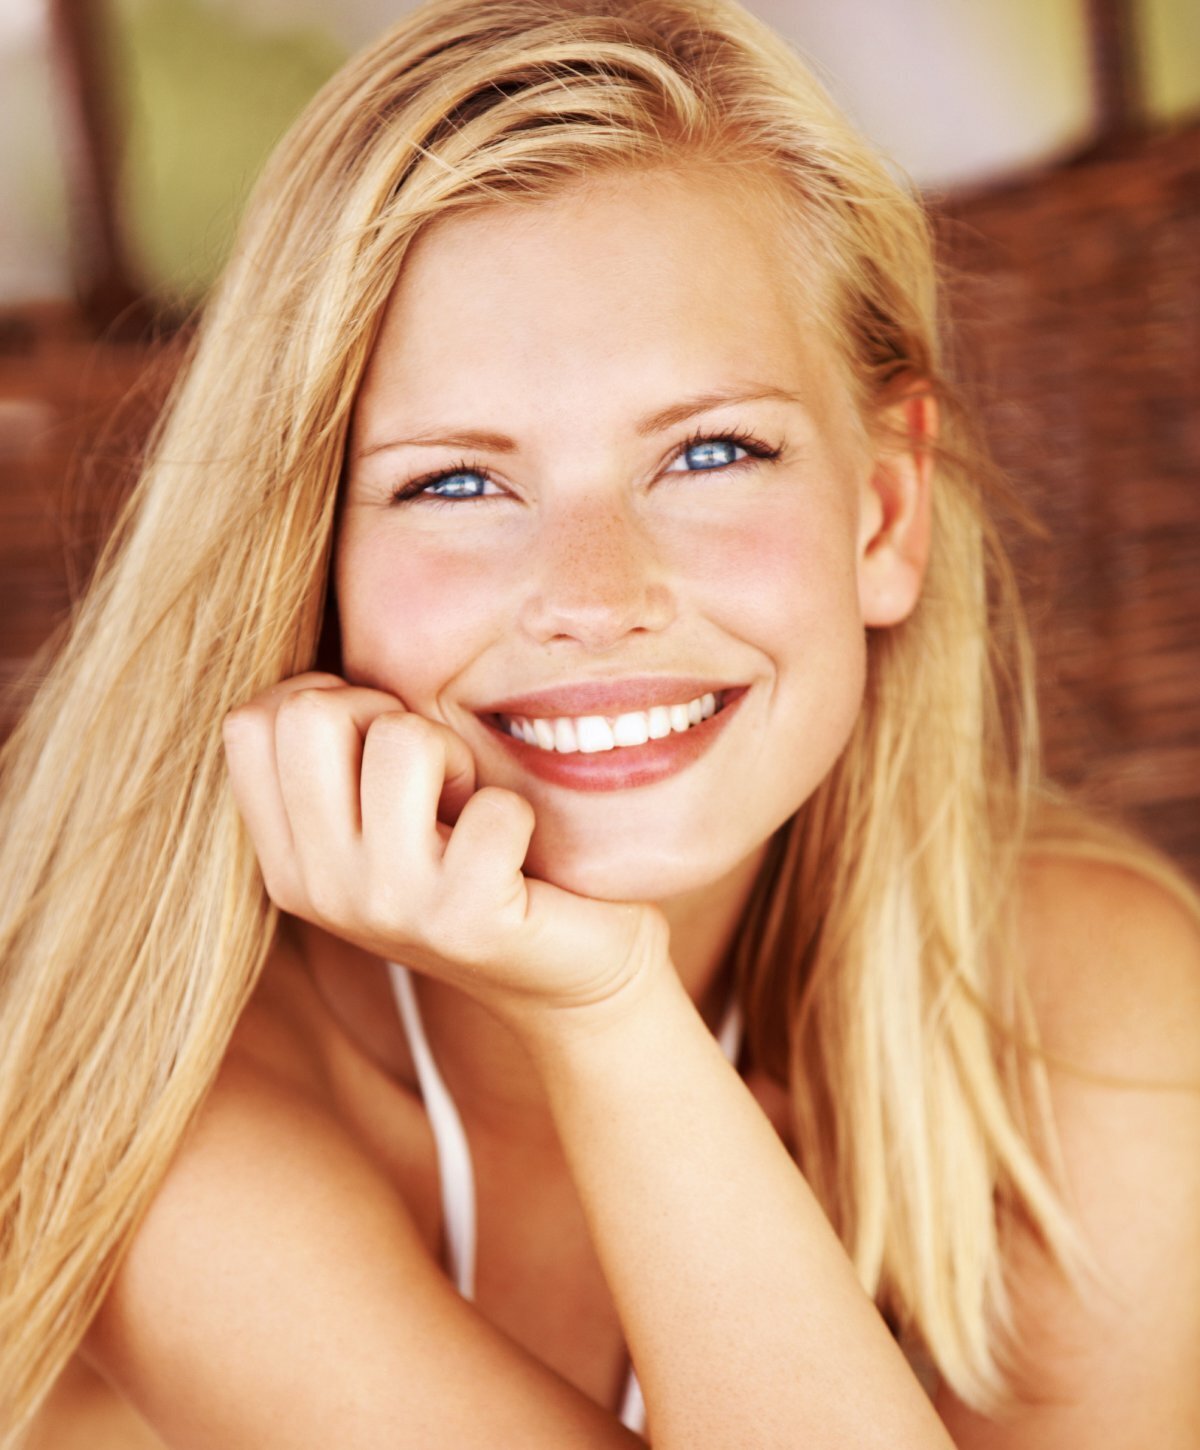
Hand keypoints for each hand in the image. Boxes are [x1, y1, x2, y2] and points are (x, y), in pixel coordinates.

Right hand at [222, 673, 668, 1026]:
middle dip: (388, 716)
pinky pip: (492, 806)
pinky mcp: (466, 922)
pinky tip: (514, 853)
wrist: (566, 974)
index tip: (378, 745)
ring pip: (402, 741)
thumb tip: (325, 677)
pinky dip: (516, 811)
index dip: (326, 701)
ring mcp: (387, 908)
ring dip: (455, 756)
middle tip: (432, 773)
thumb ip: (339, 754)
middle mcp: (319, 888)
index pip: (250, 722)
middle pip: (311, 715)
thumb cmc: (477, 860)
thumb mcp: (384, 813)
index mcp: (287, 859)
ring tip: (471, 810)